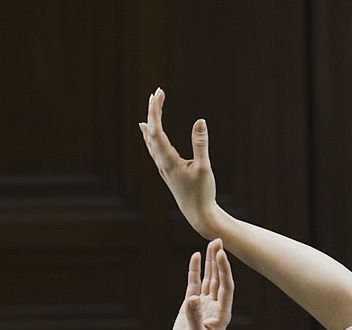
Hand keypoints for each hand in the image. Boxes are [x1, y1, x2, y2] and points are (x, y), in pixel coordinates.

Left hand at [139, 88, 218, 235]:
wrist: (199, 215)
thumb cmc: (202, 193)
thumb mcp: (204, 168)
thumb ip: (200, 144)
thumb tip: (200, 120)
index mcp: (168, 161)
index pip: (157, 130)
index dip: (155, 111)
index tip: (158, 94)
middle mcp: (162, 163)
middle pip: (151, 133)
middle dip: (153, 112)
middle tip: (156, 93)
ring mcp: (163, 168)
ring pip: (150, 141)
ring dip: (150, 123)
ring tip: (149, 109)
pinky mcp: (168, 172)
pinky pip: (154, 149)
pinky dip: (150, 137)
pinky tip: (147, 133)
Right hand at [166, 238, 233, 329]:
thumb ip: (194, 317)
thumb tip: (192, 298)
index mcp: (223, 315)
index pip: (226, 287)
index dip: (224, 270)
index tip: (221, 254)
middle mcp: (216, 308)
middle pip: (219, 279)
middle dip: (219, 261)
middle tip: (218, 241)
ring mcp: (204, 307)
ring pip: (208, 280)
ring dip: (209, 263)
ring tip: (210, 244)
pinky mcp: (190, 308)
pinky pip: (194, 285)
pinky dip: (194, 272)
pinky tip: (195, 258)